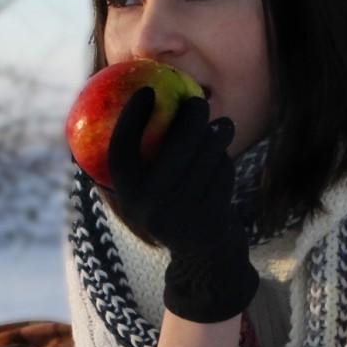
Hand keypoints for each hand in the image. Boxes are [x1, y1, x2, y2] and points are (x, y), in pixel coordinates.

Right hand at [106, 86, 257, 322]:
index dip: (130, 118)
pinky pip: (221, 174)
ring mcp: (181, 215)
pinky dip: (225, 162)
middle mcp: (149, 208)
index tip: (146, 91)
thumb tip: (135, 95)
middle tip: (198, 101)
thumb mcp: (148, 189)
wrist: (202, 255)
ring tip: (222, 125)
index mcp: (126, 195)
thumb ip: (141, 155)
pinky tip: (224, 158)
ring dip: (216, 137)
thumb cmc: (172, 205)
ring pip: (204, 158)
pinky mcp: (209, 219)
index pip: (121, 150)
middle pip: (174, 148)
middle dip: (189, 117)